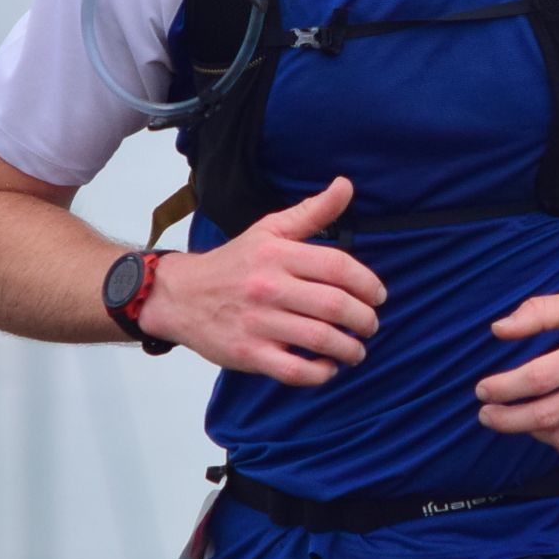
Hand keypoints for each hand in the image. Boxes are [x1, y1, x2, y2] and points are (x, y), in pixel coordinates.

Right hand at [138, 177, 384, 386]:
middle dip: (365, 320)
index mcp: (278, 254)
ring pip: (320, 339)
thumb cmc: (233, 263)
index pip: (338, 267)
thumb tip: (345, 185)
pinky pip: (295, 370)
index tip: (378, 296)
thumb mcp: (269, 231)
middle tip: (370, 325)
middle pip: (335, 305)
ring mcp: (258, 322)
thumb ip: (312, 212)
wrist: (179, 296)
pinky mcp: (249, 353)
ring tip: (356, 350)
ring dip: (349, 349)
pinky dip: (319, 373)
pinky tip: (327, 367)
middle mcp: (269, 287)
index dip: (368, 284)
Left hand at [474, 289, 558, 464]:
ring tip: (520, 419)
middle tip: (487, 415)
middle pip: (544, 415)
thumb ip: (538, 312)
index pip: (536, 378)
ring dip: (533, 432)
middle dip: (506, 419)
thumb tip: (500, 329)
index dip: (503, 388)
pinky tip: (552, 432)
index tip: (483, 390)